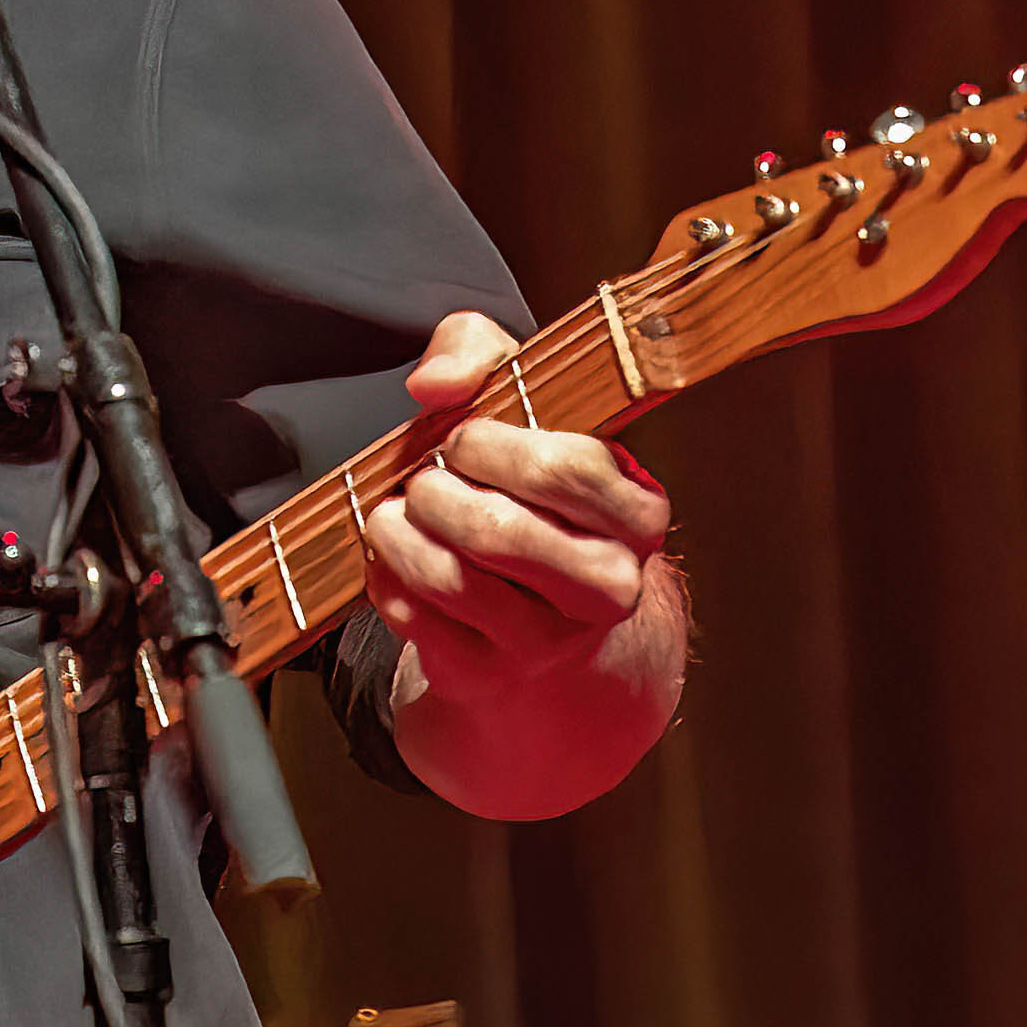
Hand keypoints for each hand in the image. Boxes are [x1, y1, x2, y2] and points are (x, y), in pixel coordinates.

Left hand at [366, 310, 690, 822]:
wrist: (540, 617)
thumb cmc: (527, 489)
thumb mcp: (520, 399)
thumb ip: (477, 350)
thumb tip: (434, 382)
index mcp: (639, 514)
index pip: (566, 470)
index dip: (493, 446)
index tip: (462, 437)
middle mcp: (610, 587)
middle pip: (500, 532)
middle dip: (436, 493)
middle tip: (422, 479)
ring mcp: (550, 642)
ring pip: (450, 580)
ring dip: (398, 534)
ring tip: (394, 513)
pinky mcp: (488, 675)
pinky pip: (416, 621)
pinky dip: (387, 579)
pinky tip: (393, 558)